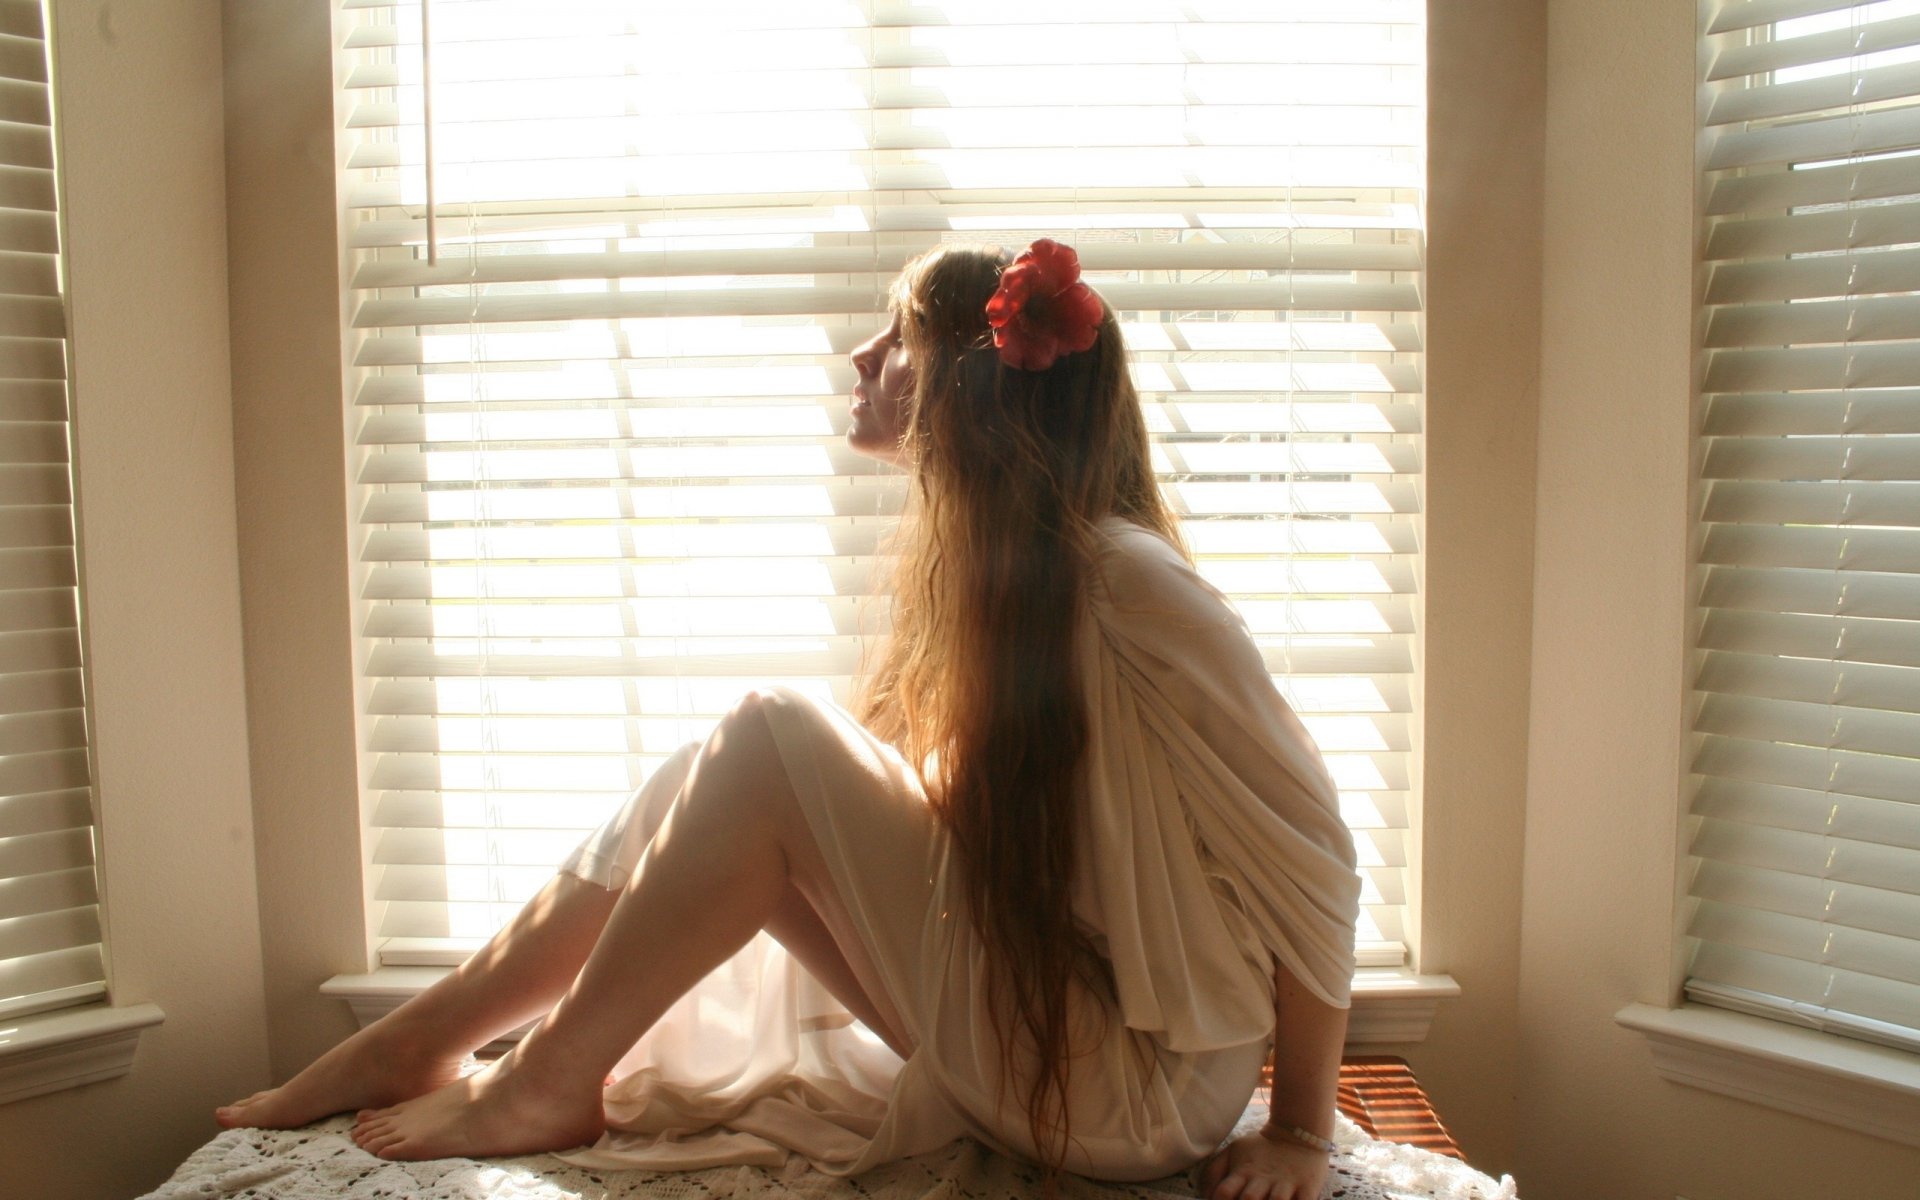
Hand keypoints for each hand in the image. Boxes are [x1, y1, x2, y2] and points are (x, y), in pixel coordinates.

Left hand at [1200, 1129, 1329, 1199]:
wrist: (1298, 1131)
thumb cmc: (1261, 1148)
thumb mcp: (1233, 1151)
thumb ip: (1215, 1171)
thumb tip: (1206, 1196)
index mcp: (1243, 1172)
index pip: (1224, 1191)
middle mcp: (1263, 1179)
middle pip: (1249, 1198)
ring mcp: (1286, 1183)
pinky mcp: (1307, 1187)